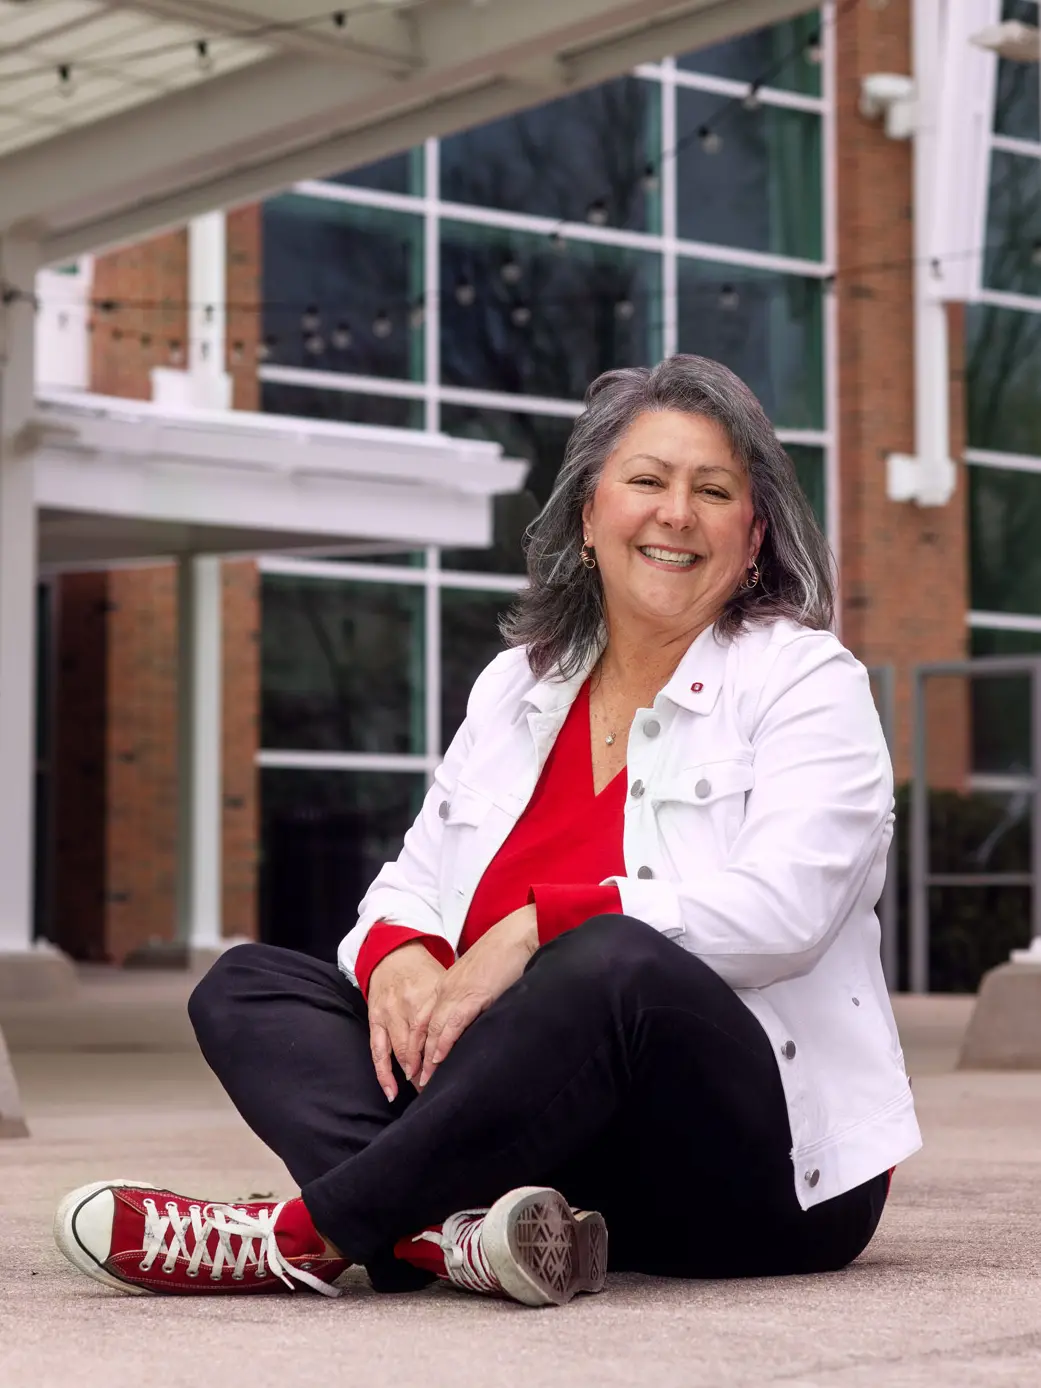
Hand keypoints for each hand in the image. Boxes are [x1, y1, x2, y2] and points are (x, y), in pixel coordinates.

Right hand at [367, 942, 446, 1101]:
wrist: (395, 954)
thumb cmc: (426, 972)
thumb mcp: (446, 983)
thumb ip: (458, 1006)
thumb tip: (481, 1028)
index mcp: (430, 996)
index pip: (440, 1034)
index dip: (446, 1057)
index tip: (455, 1075)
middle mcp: (408, 1006)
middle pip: (420, 1047)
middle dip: (429, 1071)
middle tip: (440, 1089)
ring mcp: (390, 1013)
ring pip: (400, 1052)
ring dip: (411, 1075)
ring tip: (423, 1092)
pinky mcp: (375, 1018)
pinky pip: (377, 1051)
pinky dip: (383, 1073)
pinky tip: (391, 1091)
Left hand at [417, 905, 538, 1090]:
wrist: (518, 934)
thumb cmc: (505, 954)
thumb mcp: (480, 978)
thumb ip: (472, 998)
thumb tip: (475, 1019)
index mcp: (447, 984)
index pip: (423, 1018)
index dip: (416, 1043)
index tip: (415, 1064)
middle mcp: (446, 989)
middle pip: (422, 1027)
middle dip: (415, 1055)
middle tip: (413, 1079)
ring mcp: (458, 992)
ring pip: (433, 1029)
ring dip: (426, 1056)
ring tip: (423, 1079)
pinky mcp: (473, 996)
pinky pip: (452, 1024)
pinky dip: (443, 1044)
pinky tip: (439, 1060)